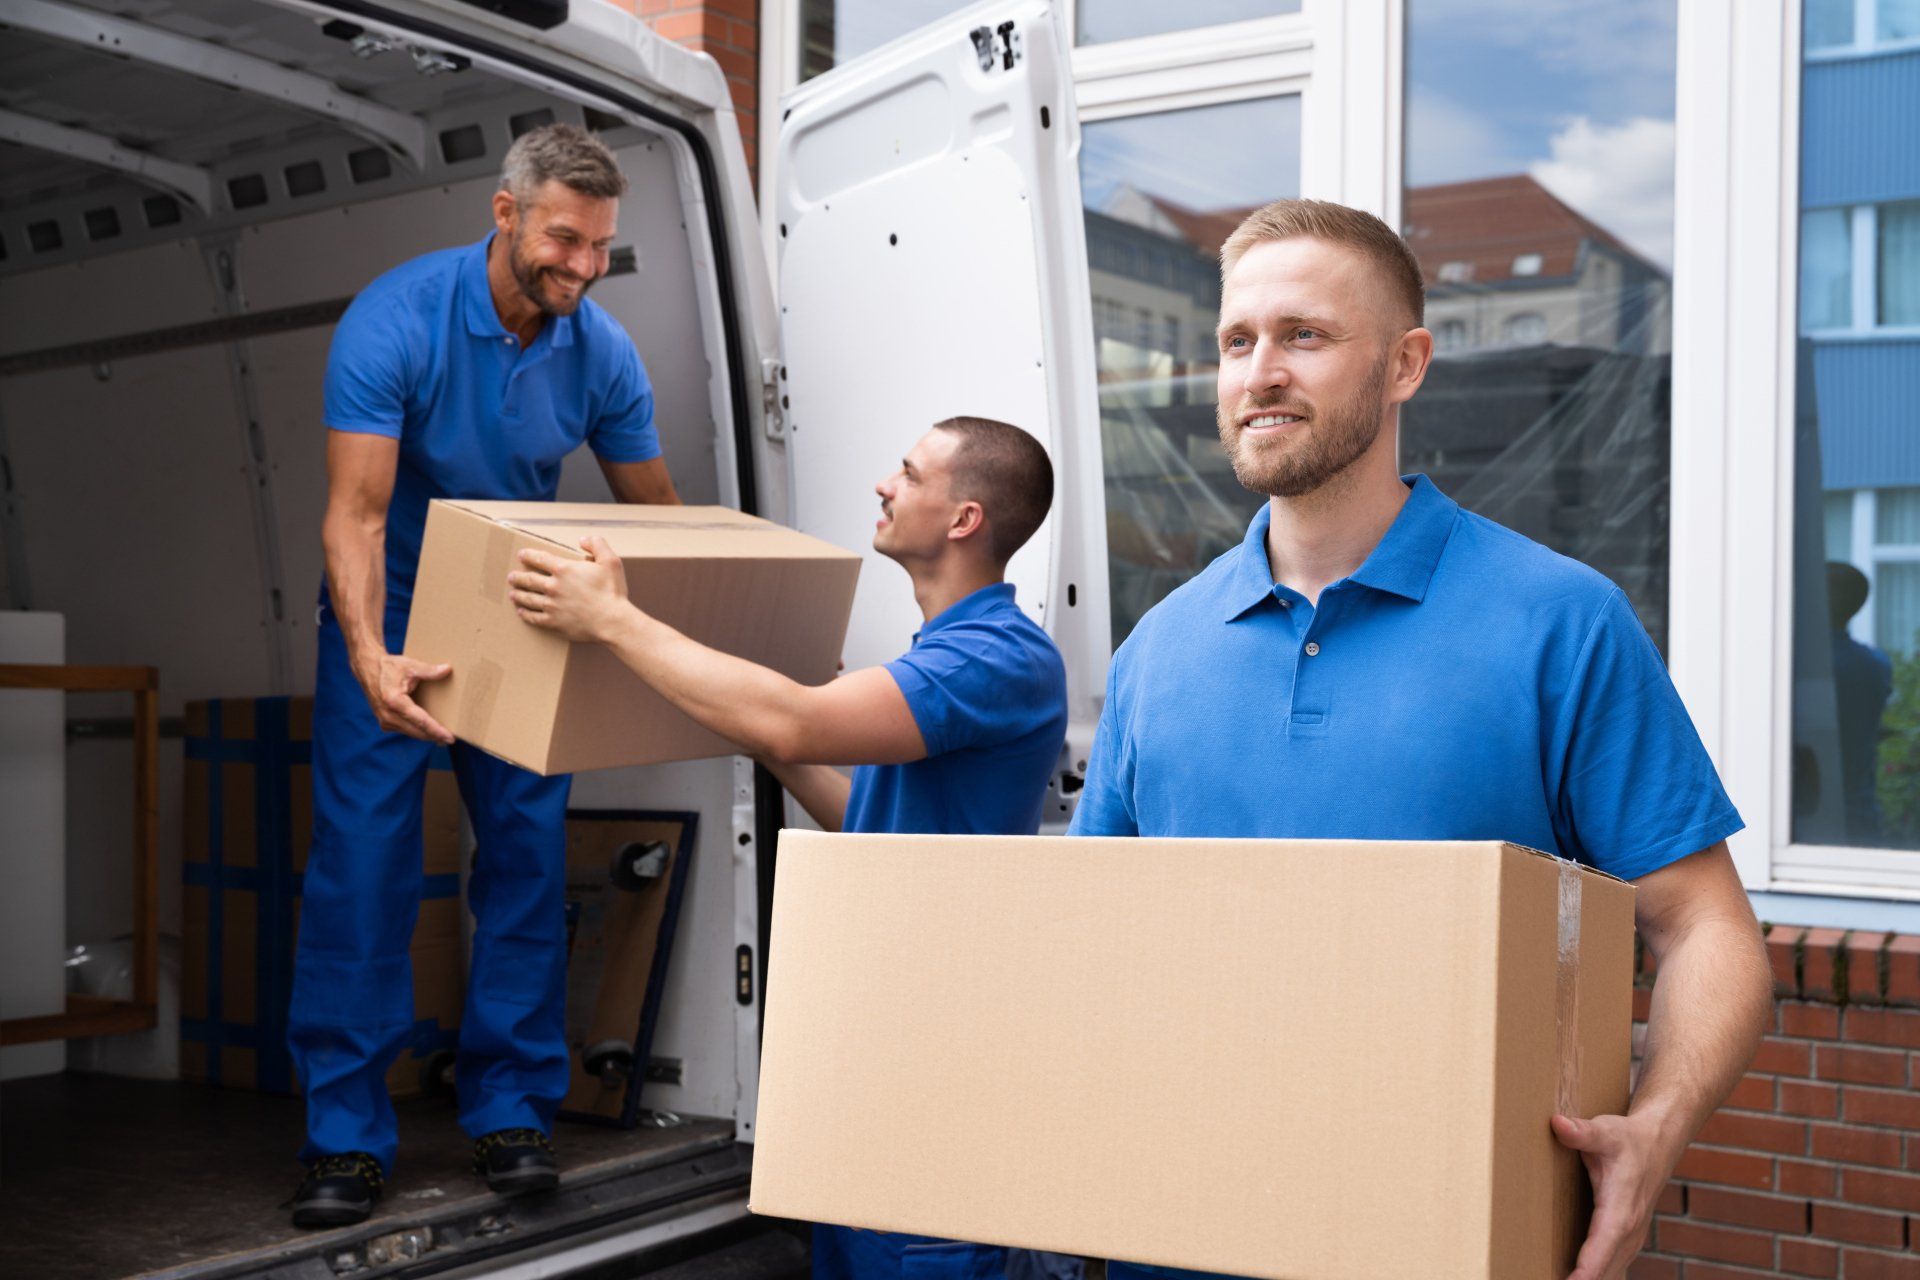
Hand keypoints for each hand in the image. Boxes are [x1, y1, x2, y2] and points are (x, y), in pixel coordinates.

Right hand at [354, 651, 453, 743]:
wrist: (368, 670)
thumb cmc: (389, 667)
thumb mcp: (410, 665)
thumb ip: (429, 670)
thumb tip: (447, 669)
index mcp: (394, 701)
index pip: (420, 721)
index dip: (436, 730)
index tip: (450, 738)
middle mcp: (387, 715)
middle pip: (417, 731)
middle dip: (434, 736)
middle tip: (450, 739)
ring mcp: (384, 720)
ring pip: (411, 733)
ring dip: (426, 735)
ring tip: (442, 737)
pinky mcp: (384, 723)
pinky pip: (405, 730)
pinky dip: (417, 731)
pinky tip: (428, 731)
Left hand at [509, 535, 631, 642]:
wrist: (612, 621)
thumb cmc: (612, 592)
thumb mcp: (611, 561)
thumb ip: (597, 544)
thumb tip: (583, 539)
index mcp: (564, 569)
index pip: (540, 558)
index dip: (528, 555)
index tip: (521, 555)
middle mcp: (553, 586)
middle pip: (529, 579)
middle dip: (518, 577)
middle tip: (511, 576)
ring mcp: (551, 605)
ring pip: (528, 598)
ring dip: (518, 595)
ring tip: (512, 594)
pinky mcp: (553, 622)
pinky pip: (534, 617)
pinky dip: (525, 614)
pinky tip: (521, 612)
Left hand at [1552, 1111, 1678, 1279]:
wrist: (1657, 1144)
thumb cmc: (1628, 1139)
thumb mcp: (1605, 1131)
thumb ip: (1581, 1132)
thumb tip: (1558, 1124)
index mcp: (1621, 1208)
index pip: (1603, 1245)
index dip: (1587, 1268)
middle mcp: (1629, 1229)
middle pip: (1605, 1267)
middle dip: (1582, 1279)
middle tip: (1547, 1278)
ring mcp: (1630, 1237)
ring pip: (1609, 1269)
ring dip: (1588, 1278)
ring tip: (1553, 1277)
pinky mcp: (1626, 1238)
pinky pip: (1611, 1264)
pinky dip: (1595, 1273)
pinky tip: (1574, 1276)